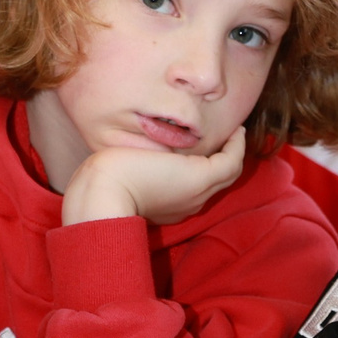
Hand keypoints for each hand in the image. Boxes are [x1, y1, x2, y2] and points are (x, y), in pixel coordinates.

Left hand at [61, 123, 248, 225]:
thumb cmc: (101, 184)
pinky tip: (237, 130)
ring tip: (237, 133)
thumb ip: (131, 168)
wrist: (102, 195)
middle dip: (226, 161)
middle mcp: (188, 203)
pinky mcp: (200, 178)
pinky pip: (231, 162)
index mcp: (169, 206)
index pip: (195, 189)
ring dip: (235, 152)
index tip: (204, 150)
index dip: (203, 169)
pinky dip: (236, 146)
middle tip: (231, 139)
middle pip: (218, 183)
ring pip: (228, 174)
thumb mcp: (120, 174)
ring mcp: (196, 193)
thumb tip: (127, 155)